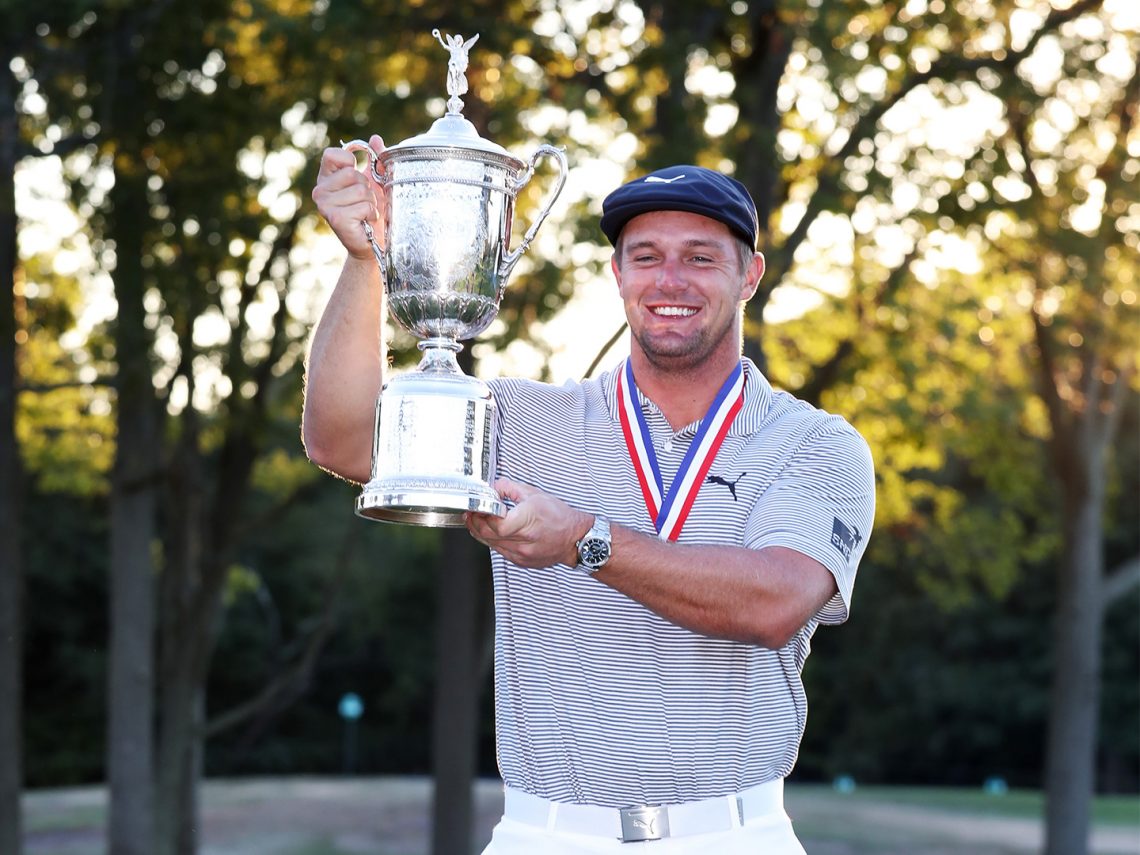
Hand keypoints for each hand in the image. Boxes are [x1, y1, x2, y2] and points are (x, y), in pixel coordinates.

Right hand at [312, 134, 385, 260]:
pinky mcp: (335, 218)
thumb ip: (375, 160)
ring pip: (360, 191)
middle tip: (364, 202)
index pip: (332, 155)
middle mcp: (320, 190)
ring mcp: (325, 205)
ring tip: (365, 213)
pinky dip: (371, 214)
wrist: (371, 244)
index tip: (355, 176)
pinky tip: (364, 222)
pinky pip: (364, 206)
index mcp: (325, 178)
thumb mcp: (374, 182)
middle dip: (367, 189)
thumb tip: (375, 138)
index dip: (350, 162)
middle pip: (353, 174)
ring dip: (371, 203)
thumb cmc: (370, 212)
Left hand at [465, 478, 592, 568]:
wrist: (575, 539)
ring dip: (481, 532)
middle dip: (475, 523)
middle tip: (471, 513)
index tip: (477, 507)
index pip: (496, 524)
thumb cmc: (559, 516)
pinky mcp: (521, 561)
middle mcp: (525, 540)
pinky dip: (493, 541)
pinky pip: (500, 551)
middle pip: (489, 535)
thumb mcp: (535, 493)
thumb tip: (492, 488)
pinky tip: (492, 532)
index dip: (482, 516)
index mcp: (529, 519)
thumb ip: (510, 488)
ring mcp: (523, 553)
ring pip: (491, 544)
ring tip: (477, 521)